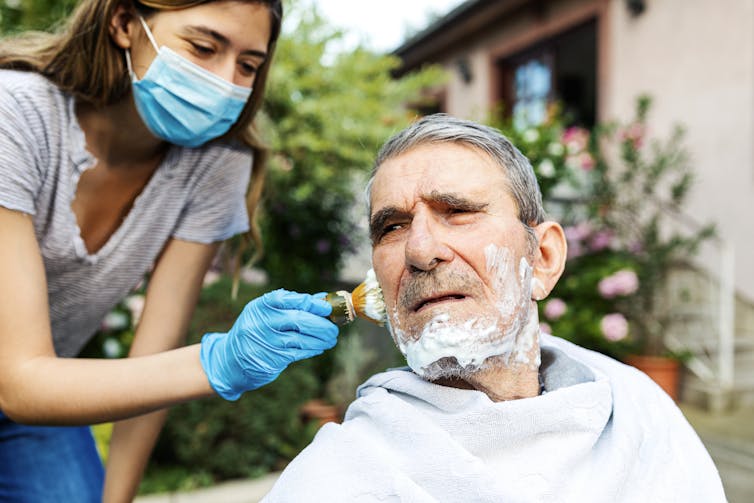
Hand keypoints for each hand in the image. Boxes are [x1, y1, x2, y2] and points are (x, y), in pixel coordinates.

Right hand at [200, 289, 337, 399]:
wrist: (230, 360)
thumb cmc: (255, 331)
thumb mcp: (265, 313)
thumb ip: (291, 305)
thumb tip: (321, 299)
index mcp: (261, 306)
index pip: (288, 299)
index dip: (311, 303)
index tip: (326, 308)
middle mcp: (261, 322)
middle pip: (299, 319)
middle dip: (321, 324)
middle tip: (334, 327)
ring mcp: (266, 342)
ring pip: (301, 338)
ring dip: (321, 339)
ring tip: (331, 338)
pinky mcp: (271, 359)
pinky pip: (298, 353)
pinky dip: (312, 349)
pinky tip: (320, 347)